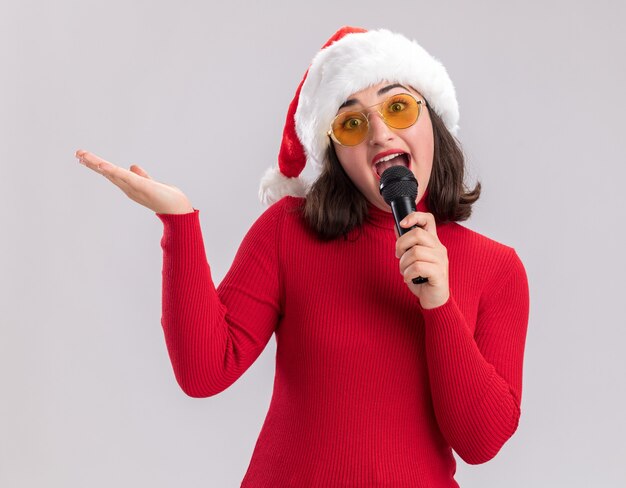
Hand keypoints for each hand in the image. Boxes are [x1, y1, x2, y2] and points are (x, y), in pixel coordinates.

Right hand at [75, 149, 193, 214]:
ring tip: (83, 156)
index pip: (111, 173)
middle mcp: (128, 187)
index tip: (84, 157)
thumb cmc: (166, 198)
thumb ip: (142, 176)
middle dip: (92, 164)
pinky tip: (102, 165)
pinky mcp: (141, 186)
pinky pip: (124, 177)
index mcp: (129, 185)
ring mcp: (133, 187)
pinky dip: (113, 171)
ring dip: (97, 164)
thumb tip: (133, 167)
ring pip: (112, 173)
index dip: (98, 165)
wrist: (178, 209)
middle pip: (107, 173)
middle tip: (77, 154)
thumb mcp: (150, 183)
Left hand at [395, 211, 449, 308]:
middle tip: (398, 256)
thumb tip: (397, 226)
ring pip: (415, 252)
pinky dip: (408, 274)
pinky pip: (418, 267)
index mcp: (433, 242)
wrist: (434, 300)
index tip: (402, 224)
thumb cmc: (423, 278)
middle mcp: (439, 248)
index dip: (415, 216)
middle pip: (417, 234)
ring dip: (403, 264)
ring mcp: (440, 260)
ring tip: (405, 271)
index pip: (428, 219)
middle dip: (401, 244)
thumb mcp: (413, 258)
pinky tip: (408, 279)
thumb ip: (407, 243)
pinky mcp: (439, 273)